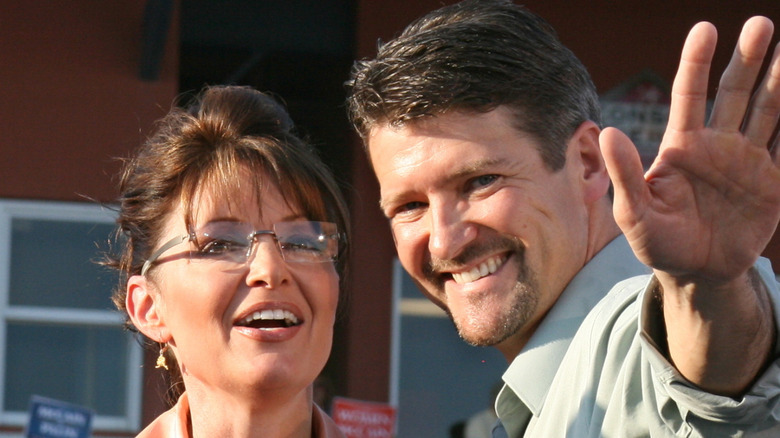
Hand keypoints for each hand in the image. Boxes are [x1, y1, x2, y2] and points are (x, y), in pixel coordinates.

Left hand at [601, 17, 779, 285]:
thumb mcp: (633, 213)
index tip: (705, 29)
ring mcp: (748, 161)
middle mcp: (717, 145)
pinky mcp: (773, 182)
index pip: (689, 95)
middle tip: (760, 24)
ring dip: (779, 80)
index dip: (696, 62)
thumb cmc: (657, 242)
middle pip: (734, 93)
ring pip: (768, 111)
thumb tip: (607, 132)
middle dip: (748, 59)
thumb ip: (623, 174)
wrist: (695, 273)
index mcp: (682, 146)